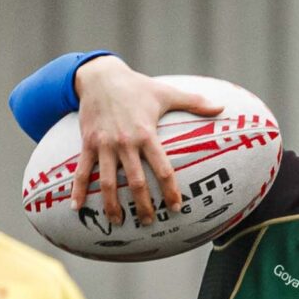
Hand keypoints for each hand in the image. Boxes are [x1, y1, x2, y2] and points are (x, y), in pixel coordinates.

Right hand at [70, 56, 224, 226]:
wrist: (99, 76)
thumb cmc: (136, 87)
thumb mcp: (167, 92)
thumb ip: (195, 102)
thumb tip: (222, 107)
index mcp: (147, 134)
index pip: (162, 169)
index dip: (170, 190)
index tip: (176, 207)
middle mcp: (125, 143)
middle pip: (136, 182)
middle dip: (143, 205)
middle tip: (149, 222)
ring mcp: (104, 145)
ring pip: (107, 182)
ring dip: (112, 205)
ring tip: (118, 222)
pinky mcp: (87, 143)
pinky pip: (82, 171)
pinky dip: (78, 190)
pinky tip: (76, 208)